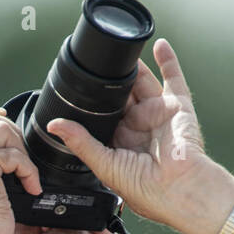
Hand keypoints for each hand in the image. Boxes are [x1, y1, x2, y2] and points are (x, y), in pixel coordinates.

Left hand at [44, 38, 233, 233]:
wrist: (179, 189)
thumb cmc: (145, 189)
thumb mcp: (103, 165)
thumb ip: (80, 142)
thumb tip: (54, 125)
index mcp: (120, 144)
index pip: (103, 117)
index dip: (92, 104)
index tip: (77, 89)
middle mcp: (139, 127)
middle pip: (121, 96)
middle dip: (111, 83)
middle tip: (96, 65)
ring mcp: (158, 115)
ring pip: (142, 83)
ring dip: (132, 68)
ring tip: (117, 52)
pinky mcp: (178, 107)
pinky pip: (174, 78)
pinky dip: (167, 60)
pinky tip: (157, 44)